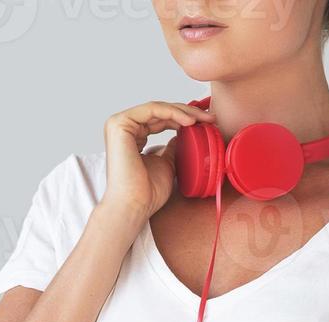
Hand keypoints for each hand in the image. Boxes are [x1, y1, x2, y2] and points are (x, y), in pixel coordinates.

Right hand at [98, 101, 215, 224]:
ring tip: (203, 119)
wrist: (134, 206)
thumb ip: (171, 148)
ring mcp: (118, 125)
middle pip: (160, 112)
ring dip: (183, 111)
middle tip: (210, 117)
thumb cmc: (147, 193)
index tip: (206, 124)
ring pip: (157, 108)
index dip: (183, 119)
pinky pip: (152, 110)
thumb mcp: (166, 164)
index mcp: (130, 137)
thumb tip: (182, 136)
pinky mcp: (119, 124)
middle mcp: (122, 129)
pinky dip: (172, 112)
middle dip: (187, 112)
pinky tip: (189, 121)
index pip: (159, 120)